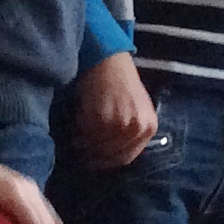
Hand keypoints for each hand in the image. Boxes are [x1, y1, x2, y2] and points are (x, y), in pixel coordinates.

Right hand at [74, 53, 158, 168]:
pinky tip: (75, 124)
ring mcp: (118, 123)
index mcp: (149, 127)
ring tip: (76, 140)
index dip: (109, 162)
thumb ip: (132, 131)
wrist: (109, 60)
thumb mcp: (138, 109)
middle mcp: (136, 127)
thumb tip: (114, 156)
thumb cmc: (122, 83)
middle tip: (81, 155)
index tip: (96, 163)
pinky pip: (84, 133)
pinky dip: (76, 131)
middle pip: (110, 155)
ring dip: (83, 145)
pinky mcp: (99, 117)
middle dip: (94, 156)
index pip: (126, 157)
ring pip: (95, 146)